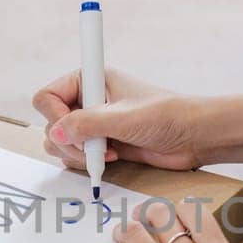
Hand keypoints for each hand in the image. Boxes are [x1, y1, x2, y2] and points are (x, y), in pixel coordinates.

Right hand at [33, 69, 202, 171]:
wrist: (194, 136)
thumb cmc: (167, 115)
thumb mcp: (124, 117)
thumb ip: (86, 124)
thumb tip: (55, 134)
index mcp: (91, 79)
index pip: (48, 97)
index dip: (54, 116)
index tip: (73, 130)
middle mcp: (88, 100)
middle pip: (51, 123)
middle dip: (68, 141)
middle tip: (94, 148)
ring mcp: (94, 123)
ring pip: (60, 143)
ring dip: (77, 154)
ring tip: (106, 154)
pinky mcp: (102, 143)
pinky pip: (76, 156)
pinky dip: (86, 162)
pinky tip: (110, 159)